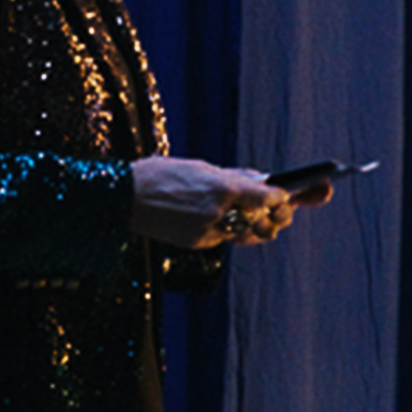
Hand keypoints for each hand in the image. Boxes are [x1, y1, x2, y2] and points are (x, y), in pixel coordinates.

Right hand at [129, 155, 296, 250]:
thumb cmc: (161, 175)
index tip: (286, 194)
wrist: (125, 197)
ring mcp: (208, 231)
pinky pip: (221, 238)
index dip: (281, 197)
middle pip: (264, 222)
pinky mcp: (197, 244)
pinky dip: (224, 228)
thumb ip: (232, 177)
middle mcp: (219, 212)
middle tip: (281, 210)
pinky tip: (216, 217)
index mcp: (223, 187)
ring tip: (254, 214)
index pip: (268, 197)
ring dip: (253, 225)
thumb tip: (260, 180)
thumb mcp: (201, 167)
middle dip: (276, 217)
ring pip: (245, 233)